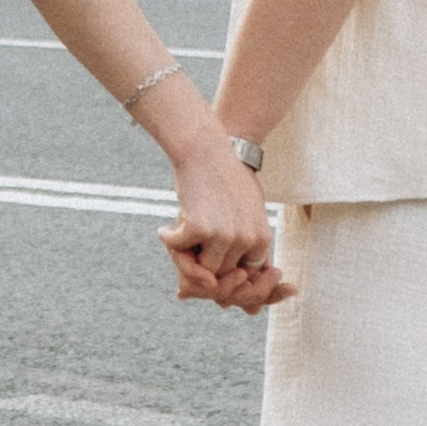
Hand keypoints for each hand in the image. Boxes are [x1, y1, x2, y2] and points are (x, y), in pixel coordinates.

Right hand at [159, 129, 291, 312]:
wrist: (206, 148)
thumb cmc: (225, 176)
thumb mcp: (245, 209)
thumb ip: (242, 241)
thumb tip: (232, 277)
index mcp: (262, 237)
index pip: (245, 274)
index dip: (224, 272)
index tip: (204, 265)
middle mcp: (247, 240)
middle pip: (222, 275)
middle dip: (201, 265)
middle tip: (186, 253)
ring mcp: (225, 236)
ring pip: (202, 269)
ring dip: (184, 255)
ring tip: (176, 236)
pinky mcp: (200, 229)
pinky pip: (179, 249)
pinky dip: (169, 238)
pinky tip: (165, 228)